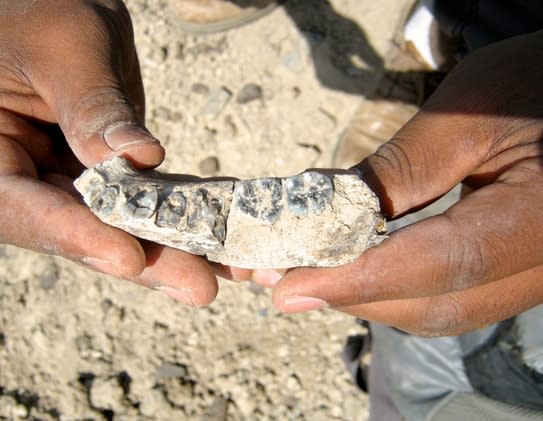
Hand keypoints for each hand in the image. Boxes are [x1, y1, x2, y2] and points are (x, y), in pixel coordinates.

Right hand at [0, 0, 248, 304]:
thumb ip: (94, 107)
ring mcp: (61, 184)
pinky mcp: (102, 184)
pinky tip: (221, 238)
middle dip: (137, 258)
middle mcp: (18, 175)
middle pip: (71, 232)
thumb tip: (138, 158)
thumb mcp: (70, 50)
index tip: (125, 256)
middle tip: (197, 285)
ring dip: (167, 252)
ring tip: (221, 272)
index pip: (13, 202)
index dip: (68, 234)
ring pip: (111, 230)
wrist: (68, 15)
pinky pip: (139, 208)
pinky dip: (179, 223)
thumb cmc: (53, 17)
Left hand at [269, 30, 542, 335]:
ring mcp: (531, 275)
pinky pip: (450, 295)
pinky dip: (396, 286)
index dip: (360, 280)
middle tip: (284, 280)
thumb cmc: (532, 88)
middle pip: (436, 304)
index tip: (289, 287)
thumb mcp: (467, 115)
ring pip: (441, 309)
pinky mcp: (513, 271)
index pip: (442, 264)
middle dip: (353, 295)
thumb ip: (401, 171)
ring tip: (308, 275)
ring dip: (369, 296)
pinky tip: (356, 268)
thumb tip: (325, 217)